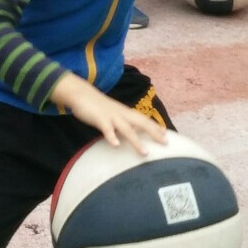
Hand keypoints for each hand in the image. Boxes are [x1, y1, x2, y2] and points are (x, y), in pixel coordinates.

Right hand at [51, 74, 165, 153]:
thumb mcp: (112, 113)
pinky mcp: (99, 119)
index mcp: (125, 112)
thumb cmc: (97, 106)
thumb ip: (120, 122)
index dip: (155, 126)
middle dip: (153, 132)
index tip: (166, 134)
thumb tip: (128, 133)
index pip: (143, 119)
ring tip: (145, 153)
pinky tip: (116, 145)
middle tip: (165, 143)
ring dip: (136, 141)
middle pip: (141, 122)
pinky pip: (107, 129)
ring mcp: (111, 116)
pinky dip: (112, 137)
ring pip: (126, 129)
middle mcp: (121, 114)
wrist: (81, 94)